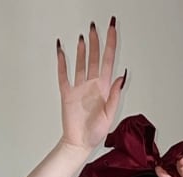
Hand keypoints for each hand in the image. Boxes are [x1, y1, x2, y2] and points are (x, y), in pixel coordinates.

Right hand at [57, 19, 124, 151]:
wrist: (79, 144)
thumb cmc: (95, 134)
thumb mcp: (110, 116)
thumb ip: (115, 96)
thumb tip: (121, 77)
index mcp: (104, 89)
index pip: (109, 60)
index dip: (111, 43)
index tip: (112, 29)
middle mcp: (92, 85)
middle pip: (94, 58)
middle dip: (95, 41)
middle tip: (94, 26)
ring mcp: (79, 88)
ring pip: (80, 63)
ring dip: (81, 49)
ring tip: (82, 36)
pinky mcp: (67, 94)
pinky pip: (64, 75)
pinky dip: (62, 62)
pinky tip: (61, 51)